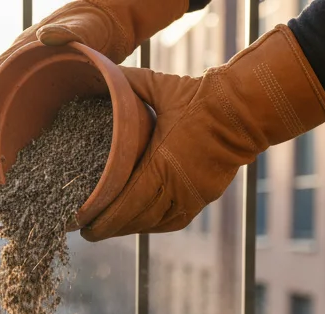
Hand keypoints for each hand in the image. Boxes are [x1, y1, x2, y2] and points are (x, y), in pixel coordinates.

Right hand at [0, 0, 188, 157]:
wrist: (108, 26)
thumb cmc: (92, 23)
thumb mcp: (83, 26)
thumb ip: (67, 31)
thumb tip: (45, 36)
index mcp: (22, 54)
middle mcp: (23, 72)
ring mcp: (36, 88)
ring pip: (12, 114)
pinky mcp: (52, 100)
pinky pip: (35, 120)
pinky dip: (26, 139)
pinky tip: (24, 163)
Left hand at [82, 25, 324, 241]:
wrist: (243, 112)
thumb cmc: (199, 97)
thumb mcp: (159, 86)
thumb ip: (128, 83)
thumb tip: (101, 72)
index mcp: (161, 163)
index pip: (124, 204)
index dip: (102, 219)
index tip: (82, 223)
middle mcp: (175, 187)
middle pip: (134, 220)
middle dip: (108, 228)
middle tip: (88, 231)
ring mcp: (191, 197)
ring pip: (152, 224)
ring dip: (128, 229)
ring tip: (108, 228)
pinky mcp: (202, 200)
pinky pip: (171, 222)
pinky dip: (152, 225)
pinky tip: (137, 224)